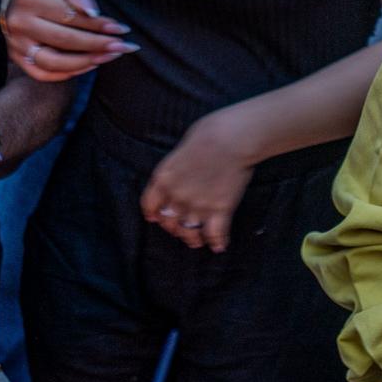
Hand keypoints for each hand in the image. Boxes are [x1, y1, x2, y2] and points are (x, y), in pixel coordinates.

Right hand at [2, 0, 136, 81]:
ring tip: (108, 57)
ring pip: (51, 62)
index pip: (68, 17)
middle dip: (96, 45)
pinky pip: (42, 73)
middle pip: (62, 40)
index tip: (121, 29)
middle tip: (122, 47)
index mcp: (31, 0)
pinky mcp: (17, 57)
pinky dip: (66, 74)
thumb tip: (92, 11)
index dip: (97, 25)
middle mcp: (20, 24)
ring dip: (84, 63)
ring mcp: (16, 43)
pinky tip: (90, 65)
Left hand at [140, 112, 256, 252]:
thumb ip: (177, 168)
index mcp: (164, 180)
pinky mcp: (220, 209)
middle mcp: (176, 197)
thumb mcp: (181, 150)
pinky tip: (220, 246)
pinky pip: (216, 233)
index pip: (150, 206)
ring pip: (190, 232)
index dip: (154, 215)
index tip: (158, 218)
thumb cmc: (209, 135)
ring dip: (194, 239)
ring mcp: (198, 205)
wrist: (231, 138)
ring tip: (199, 241)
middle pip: (170, 223)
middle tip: (183, 231)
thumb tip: (184, 172)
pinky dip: (218, 241)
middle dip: (175, 229)